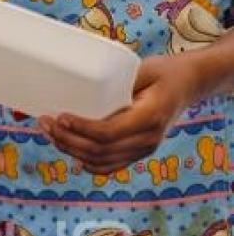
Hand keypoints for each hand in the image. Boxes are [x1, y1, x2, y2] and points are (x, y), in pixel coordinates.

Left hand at [37, 54, 201, 174]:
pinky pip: (108, 166)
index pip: (108, 133)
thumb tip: (75, 83)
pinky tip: (70, 152)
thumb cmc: (165, 72)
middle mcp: (147, 139)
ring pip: (99, 161)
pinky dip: (86, 163)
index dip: (80, 129)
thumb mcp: (144, 69)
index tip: (60, 117)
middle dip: (66, 139)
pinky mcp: (137, 153)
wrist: (189, 85)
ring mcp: (143, 150)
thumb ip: (116, 79)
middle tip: (45, 122)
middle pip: (98, 150)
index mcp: (150, 117)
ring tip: (50, 133)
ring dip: (70, 150)